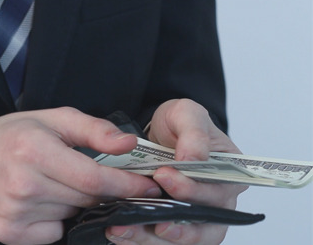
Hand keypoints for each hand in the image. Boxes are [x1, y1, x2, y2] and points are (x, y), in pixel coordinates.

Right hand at [0, 107, 161, 244]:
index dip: (128, 185)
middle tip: (88, 175)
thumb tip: (130, 143)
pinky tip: (41, 201)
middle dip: (100, 190)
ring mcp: (14, 213)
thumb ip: (95, 129)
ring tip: (53, 182)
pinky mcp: (9, 233)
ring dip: (75, 202)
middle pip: (87, 200)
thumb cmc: (14, 136)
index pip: (95, 180)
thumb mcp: (54, 120)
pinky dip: (56, 219)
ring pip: (72, 216)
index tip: (149, 186)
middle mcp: (22, 185)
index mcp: (33, 151)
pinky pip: (54, 233)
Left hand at [105, 99, 247, 244]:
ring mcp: (195, 219)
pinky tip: (118, 233)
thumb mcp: (187, 114)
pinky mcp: (172, 225)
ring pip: (181, 240)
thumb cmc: (179, 125)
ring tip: (122, 229)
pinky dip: (139, 240)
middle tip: (143, 216)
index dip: (191, 190)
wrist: (157, 134)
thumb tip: (193, 158)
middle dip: (173, 225)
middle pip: (204, 228)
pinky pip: (160, 241)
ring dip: (150, 238)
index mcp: (229, 177)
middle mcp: (217, 204)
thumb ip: (193, 133)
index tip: (162, 176)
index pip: (217, 193)